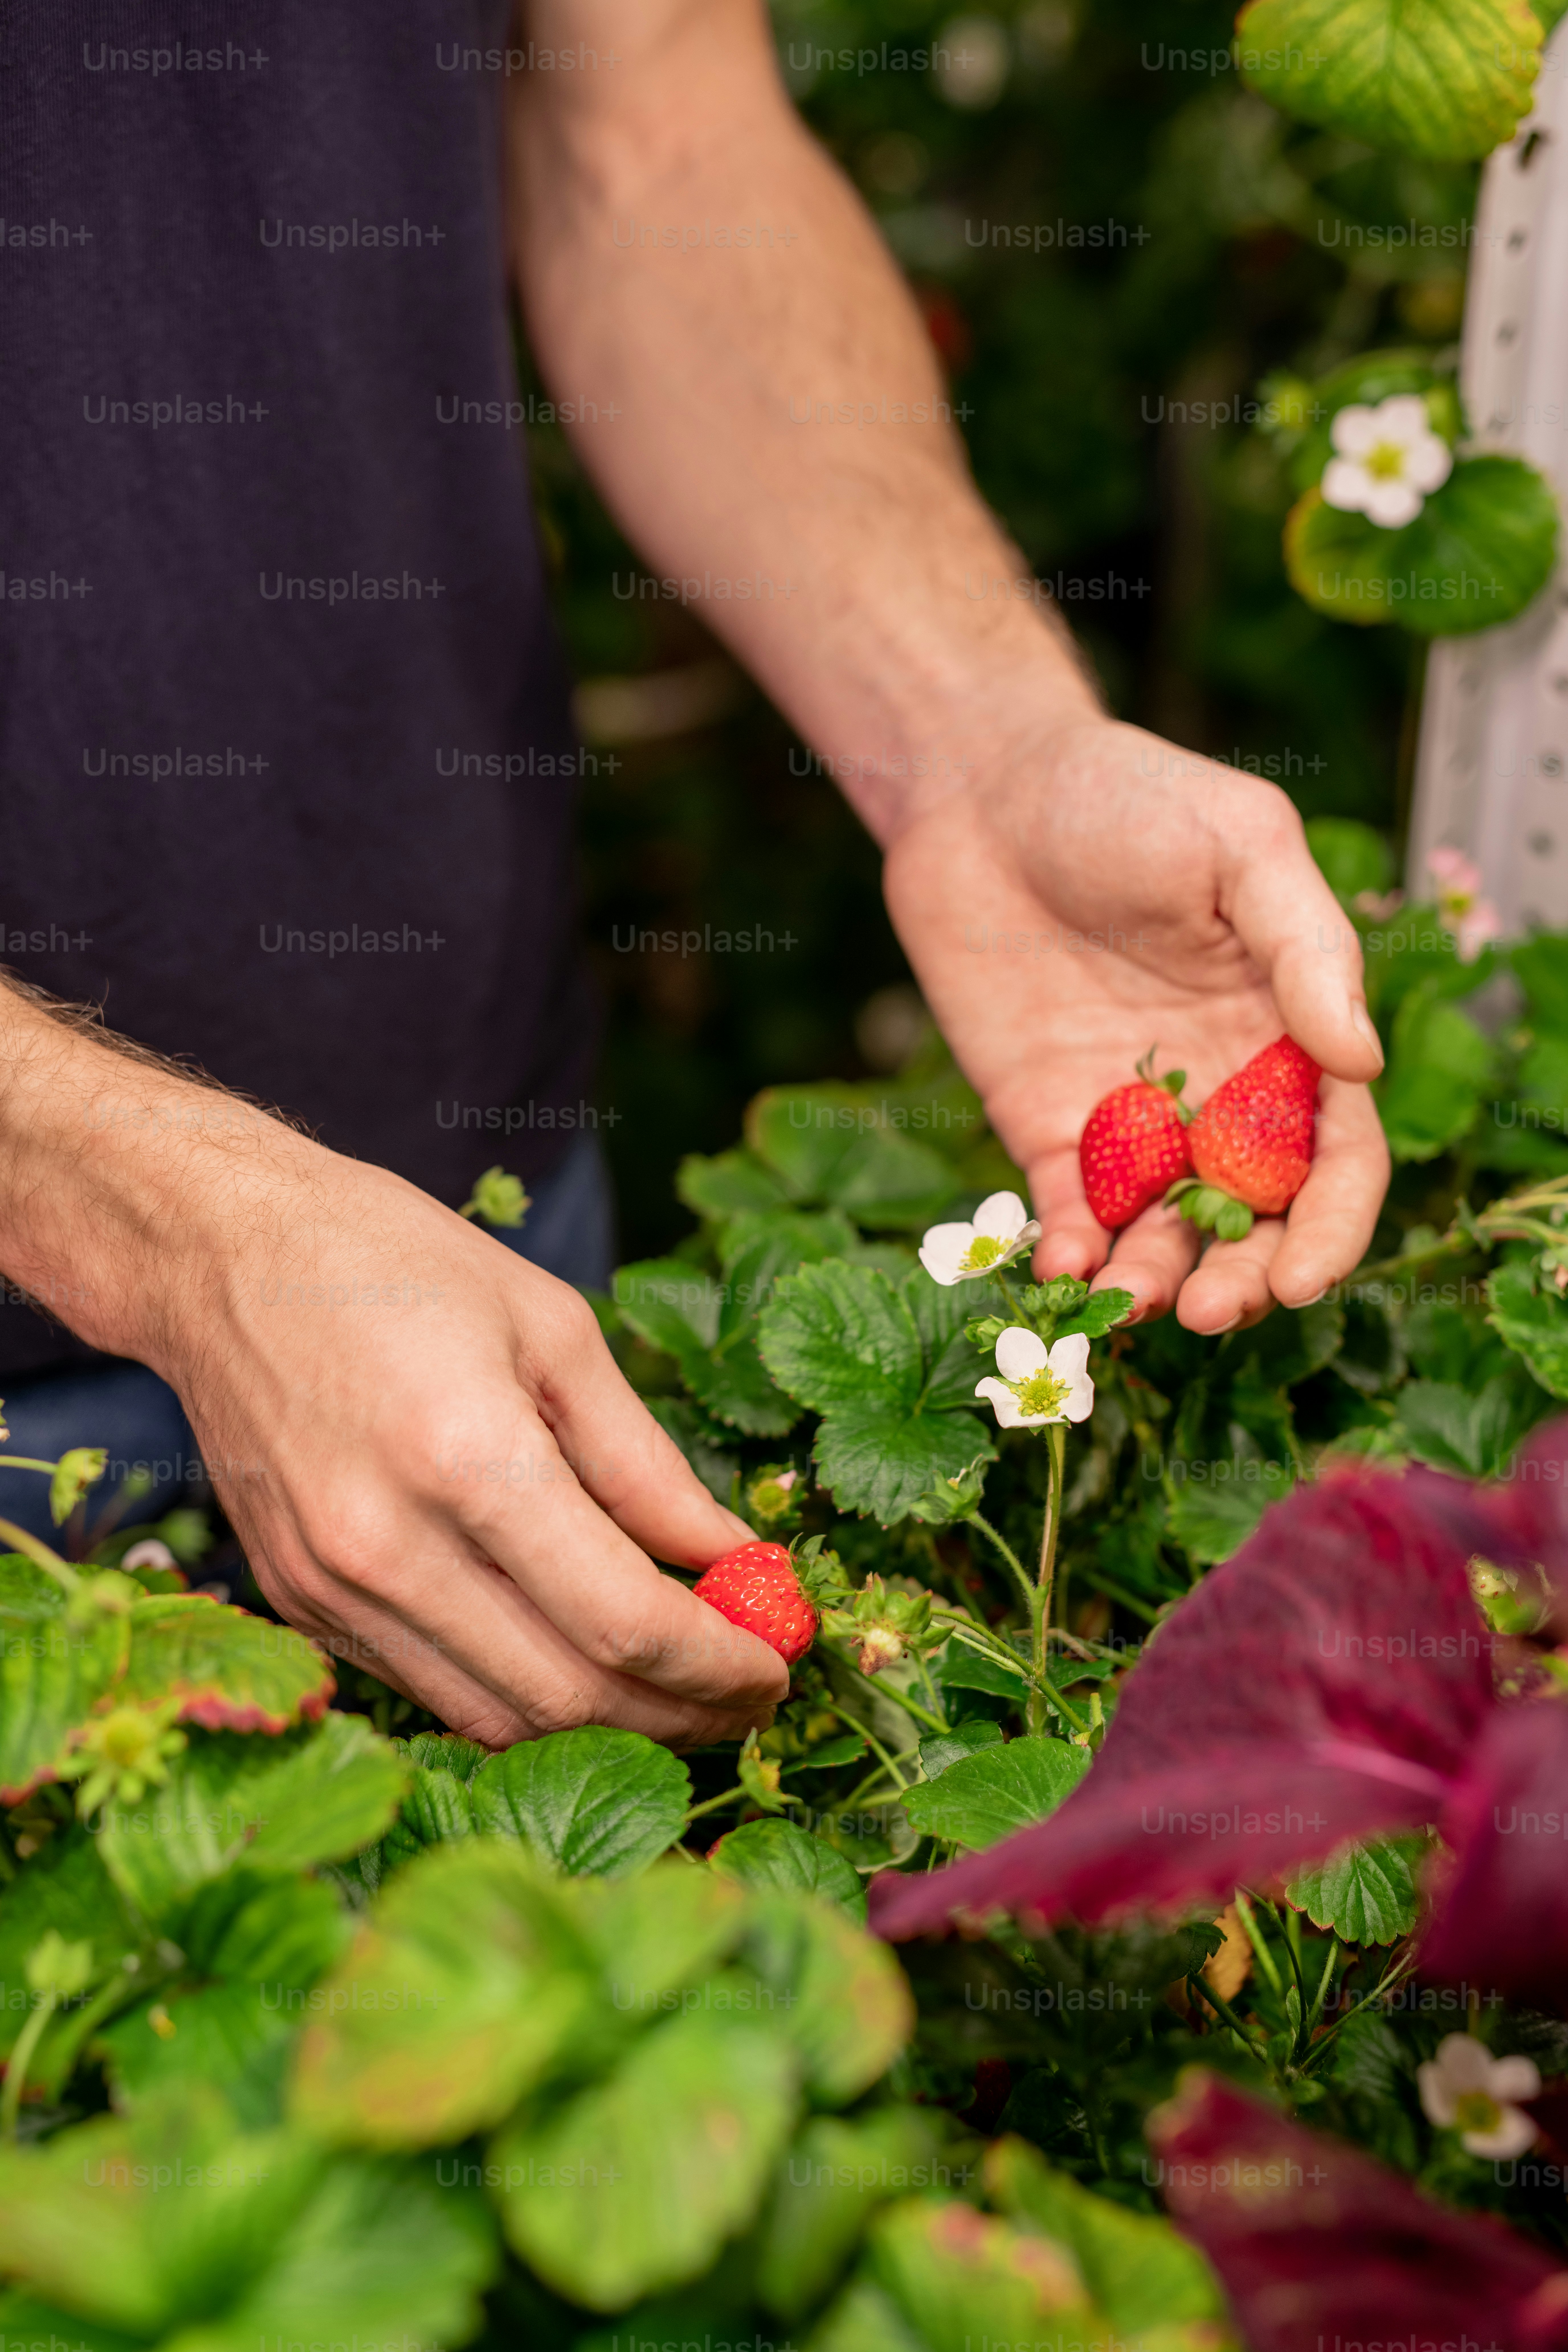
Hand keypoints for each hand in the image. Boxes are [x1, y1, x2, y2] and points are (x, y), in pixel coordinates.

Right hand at [156, 1150, 787, 1746]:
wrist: (224, 1256)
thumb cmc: (397, 1264)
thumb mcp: (557, 1331)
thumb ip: (647, 1466)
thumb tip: (737, 1557)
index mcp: (467, 1458)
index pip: (625, 1622)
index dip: (720, 1665)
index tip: (779, 1669)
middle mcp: (389, 1545)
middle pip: (570, 1695)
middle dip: (682, 1715)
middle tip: (747, 1695)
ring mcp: (331, 1587)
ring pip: (500, 1720)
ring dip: (609, 1726)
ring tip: (681, 1690)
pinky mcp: (300, 1603)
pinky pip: (434, 1691)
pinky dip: (522, 1696)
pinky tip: (578, 1661)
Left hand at [883, 716, 1388, 1332]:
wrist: (986, 793)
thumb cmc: (1130, 797)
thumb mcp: (1242, 846)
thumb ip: (1307, 950)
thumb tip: (1360, 1059)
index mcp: (1288, 1040)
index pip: (1334, 1162)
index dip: (1330, 1229)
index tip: (1304, 1280)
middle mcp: (1219, 1096)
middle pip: (1251, 1222)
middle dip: (1240, 1281)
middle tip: (1209, 1313)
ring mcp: (1132, 1121)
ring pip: (1160, 1237)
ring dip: (1153, 1285)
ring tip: (1132, 1308)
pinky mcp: (1047, 1128)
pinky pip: (1068, 1214)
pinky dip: (1071, 1254)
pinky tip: (1063, 1271)